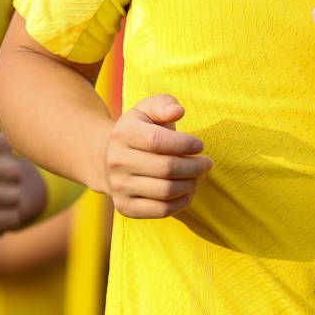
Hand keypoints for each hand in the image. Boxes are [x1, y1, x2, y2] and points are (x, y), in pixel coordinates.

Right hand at [104, 94, 211, 218]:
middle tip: (207, 163)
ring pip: (166, 191)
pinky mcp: (125, 207)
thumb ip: (164, 104)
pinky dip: (182, 201)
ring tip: (199, 175)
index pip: (157, 141)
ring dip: (191, 184)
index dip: (184, 144)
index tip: (200, 145)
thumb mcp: (148, 110)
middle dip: (194, 166)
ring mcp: (119, 187)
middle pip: (166, 168)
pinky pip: (162, 210)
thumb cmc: (140, 130)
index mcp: (122, 134)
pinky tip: (189, 190)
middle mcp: (116, 161)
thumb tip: (178, 112)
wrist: (108, 158)